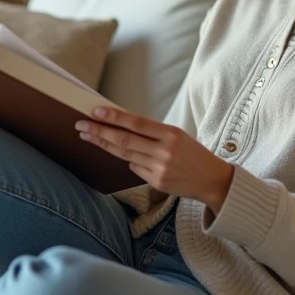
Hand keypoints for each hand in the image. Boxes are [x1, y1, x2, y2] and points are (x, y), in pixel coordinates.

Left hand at [76, 106, 234, 212]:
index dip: (114, 117)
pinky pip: (134, 169)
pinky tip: (124, 155)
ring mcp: (160, 168)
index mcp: (171, 134)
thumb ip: (151, 132)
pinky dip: (128, 161)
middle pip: (125, 140)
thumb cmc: (192, 153)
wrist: (213, 179)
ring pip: (125, 155)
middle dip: (99, 132)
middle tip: (80, 125)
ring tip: (88, 136)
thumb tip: (119, 124)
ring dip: (104, 145)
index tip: (95, 111)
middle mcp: (165, 151)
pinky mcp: (157, 182)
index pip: (136, 123)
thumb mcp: (177, 136)